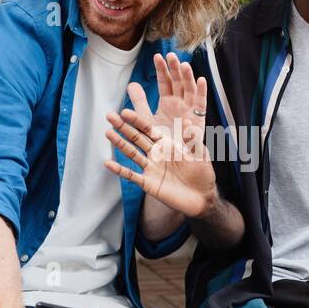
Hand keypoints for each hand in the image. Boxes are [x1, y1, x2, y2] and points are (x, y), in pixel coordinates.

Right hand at [103, 53, 216, 217]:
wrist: (201, 196)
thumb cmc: (202, 172)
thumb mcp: (198, 153)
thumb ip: (191, 138)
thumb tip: (188, 118)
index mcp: (167, 144)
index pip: (149, 129)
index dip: (138, 120)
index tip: (126, 110)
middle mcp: (156, 153)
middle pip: (137, 138)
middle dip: (124, 127)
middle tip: (109, 115)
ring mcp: (150, 168)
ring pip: (132, 154)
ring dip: (119, 144)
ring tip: (107, 133)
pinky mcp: (148, 183)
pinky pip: (131, 175)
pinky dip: (120, 170)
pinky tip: (107, 163)